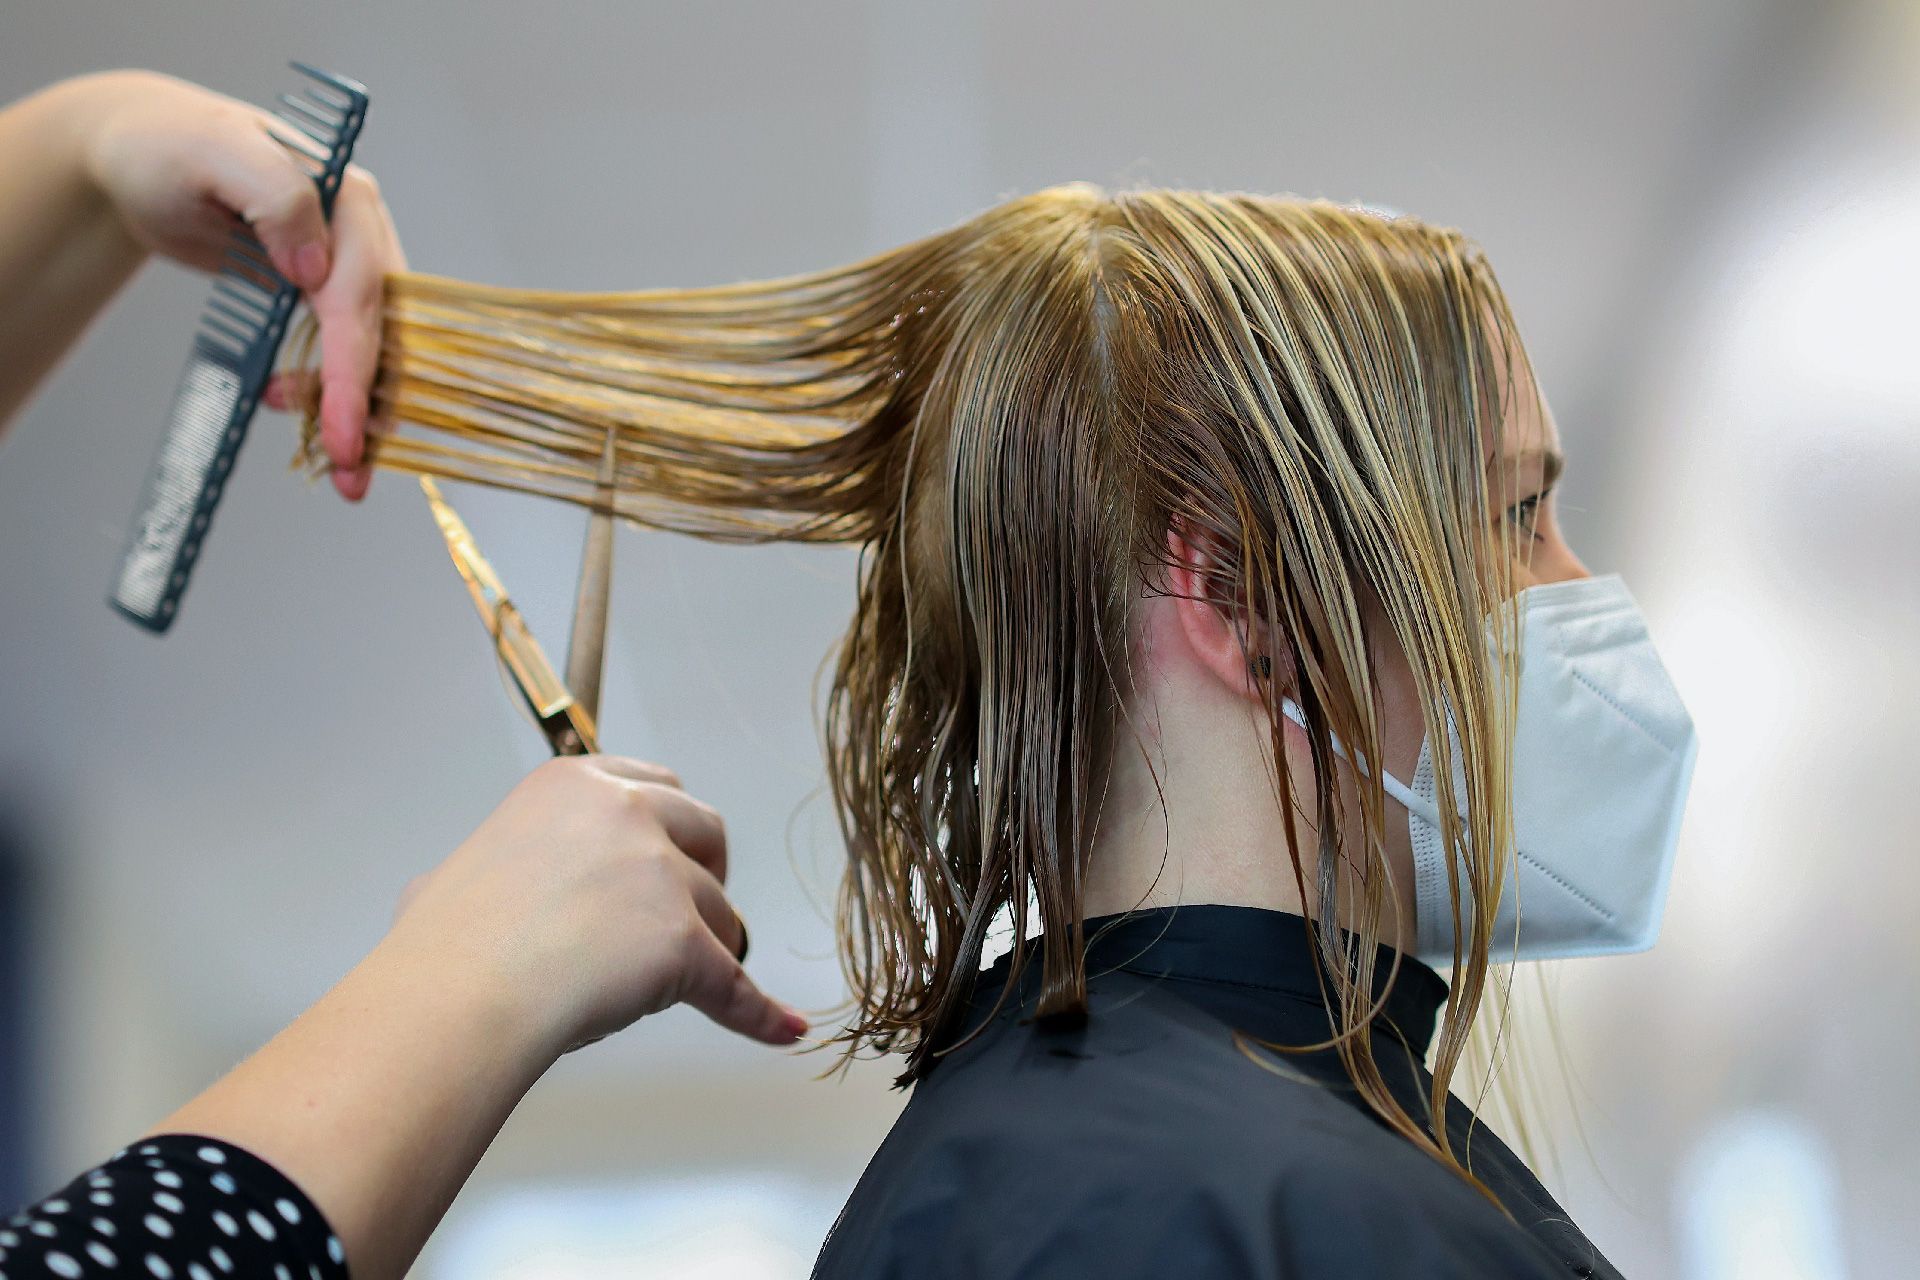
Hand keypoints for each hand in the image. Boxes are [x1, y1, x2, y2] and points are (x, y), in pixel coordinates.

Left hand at [70, 70, 402, 498]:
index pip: (361, 296)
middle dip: (371, 407)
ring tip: (332, 459)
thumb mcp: (214, 152)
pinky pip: (344, 351)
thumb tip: (316, 269)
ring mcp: (343, 265)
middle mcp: (359, 235)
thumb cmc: (166, 146)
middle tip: (350, 470)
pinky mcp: (321, 293)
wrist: (137, 154)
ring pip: (374, 351)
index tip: (343, 430)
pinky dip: (332, 391)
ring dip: (359, 410)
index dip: (355, 368)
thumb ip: (278, 196)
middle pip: (384, 333)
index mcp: (347, 200)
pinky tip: (294, 405)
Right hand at [386, 755, 808, 1055]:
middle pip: (705, 832)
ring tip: (675, 987)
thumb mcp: (454, 873)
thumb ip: (487, 869)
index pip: (656, 786)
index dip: (671, 827)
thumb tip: (452, 890)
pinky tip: (781, 1028)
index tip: (671, 854)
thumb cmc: (441, 947)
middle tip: (689, 912)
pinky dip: (758, 1012)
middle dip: (706, 871)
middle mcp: (626, 813)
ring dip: (709, 947)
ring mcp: (660, 875)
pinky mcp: (683, 942)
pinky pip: (734, 985)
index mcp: (574, 785)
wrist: (453, 997)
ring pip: (721, 913)